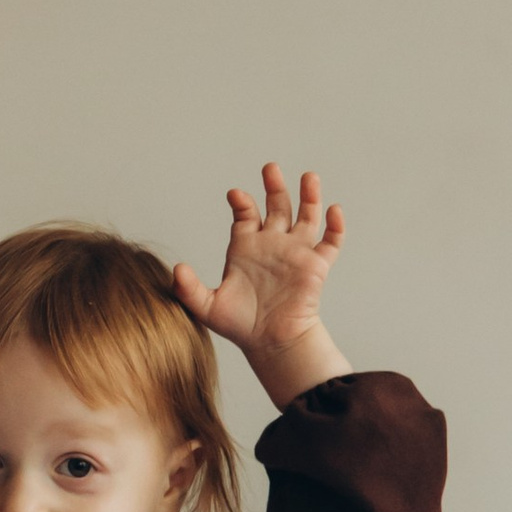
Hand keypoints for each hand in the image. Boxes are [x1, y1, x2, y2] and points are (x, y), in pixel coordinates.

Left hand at [171, 165, 343, 357]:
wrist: (270, 343)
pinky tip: (333, 210)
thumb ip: (189, 288)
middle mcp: (272, 244)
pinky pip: (330, 242)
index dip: (242, 203)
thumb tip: (176, 269)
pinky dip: (335, 226)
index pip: (246, 215)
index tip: (236, 196)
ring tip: (308, 176)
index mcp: (245, 247)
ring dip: (309, 196)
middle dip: (274, 186)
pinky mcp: (316, 266)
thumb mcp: (206, 307)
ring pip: (306, 216)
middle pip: (276, 206)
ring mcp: (295, 253)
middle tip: (270, 168)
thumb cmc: (240, 325)